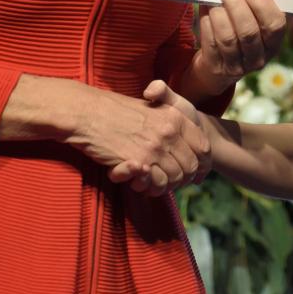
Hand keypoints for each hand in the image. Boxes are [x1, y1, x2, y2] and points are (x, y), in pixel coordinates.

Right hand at [110, 79, 210, 194]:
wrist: (88, 112)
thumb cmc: (116, 109)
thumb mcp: (151, 105)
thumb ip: (169, 120)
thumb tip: (183, 142)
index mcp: (175, 117)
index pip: (204, 146)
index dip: (203, 163)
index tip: (197, 172)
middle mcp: (169, 132)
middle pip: (192, 166)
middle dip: (183, 178)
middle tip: (169, 181)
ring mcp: (155, 147)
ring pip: (175, 178)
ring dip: (165, 185)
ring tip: (150, 181)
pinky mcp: (139, 161)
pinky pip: (157, 184)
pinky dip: (151, 187)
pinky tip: (139, 181)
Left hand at [193, 0, 285, 92]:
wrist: (220, 65)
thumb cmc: (240, 33)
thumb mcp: (254, 24)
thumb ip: (252, 6)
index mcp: (273, 44)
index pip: (275, 25)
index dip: (263, 4)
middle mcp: (258, 58)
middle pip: (249, 31)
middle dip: (236, 5)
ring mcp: (237, 66)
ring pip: (227, 37)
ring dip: (219, 13)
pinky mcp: (216, 67)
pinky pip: (211, 43)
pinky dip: (207, 23)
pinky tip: (206, 10)